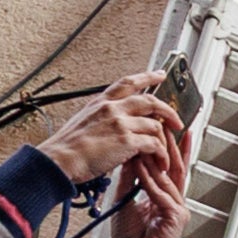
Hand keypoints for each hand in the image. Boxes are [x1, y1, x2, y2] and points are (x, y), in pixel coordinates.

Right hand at [42, 75, 177, 184]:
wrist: (59, 160)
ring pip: (155, 125)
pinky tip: (160, 162)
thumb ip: (102, 117)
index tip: (160, 75)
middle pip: (150, 101)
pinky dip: (161, 155)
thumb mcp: (83, 121)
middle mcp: (112, 108)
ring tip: (166, 153)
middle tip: (177, 120)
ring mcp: (120, 122)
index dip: (147, 77)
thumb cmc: (67, 147)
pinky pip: (154, 144)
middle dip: (168, 111)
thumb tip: (114, 123)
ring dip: (165, 141)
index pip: (128, 82)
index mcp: (100, 102)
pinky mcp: (126, 140)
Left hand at [107, 120, 185, 237]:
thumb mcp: (125, 201)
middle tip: (167, 124)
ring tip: (147, 140)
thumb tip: (130, 157)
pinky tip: (142, 168)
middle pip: (175, 167)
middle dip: (171, 145)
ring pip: (168, 178)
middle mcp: (175, 202)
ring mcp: (178, 210)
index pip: (169, 167)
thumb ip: (130, 180)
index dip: (171, 148)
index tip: (169, 128)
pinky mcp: (174, 218)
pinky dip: (150, 180)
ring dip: (155, 159)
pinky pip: (162, 194)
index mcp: (165, 199)